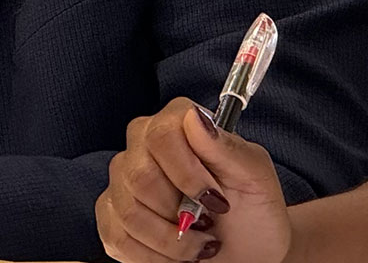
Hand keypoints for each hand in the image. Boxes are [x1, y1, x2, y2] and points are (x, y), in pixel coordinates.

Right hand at [96, 96, 291, 262]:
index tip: (216, 201)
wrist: (249, 251)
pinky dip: (154, 257)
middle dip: (181, 214)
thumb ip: (228, 147)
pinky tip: (176, 255)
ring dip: (172, 242)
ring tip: (196, 242)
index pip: (161, 136)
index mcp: (176, 125)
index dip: (187, 174)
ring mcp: (122, 182)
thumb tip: (194, 117)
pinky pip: (118, 239)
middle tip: (208, 223)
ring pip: (129, 213)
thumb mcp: (256, 179)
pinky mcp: (111, 217)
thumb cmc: (254, 210)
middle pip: (139, 177)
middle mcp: (141, 146)